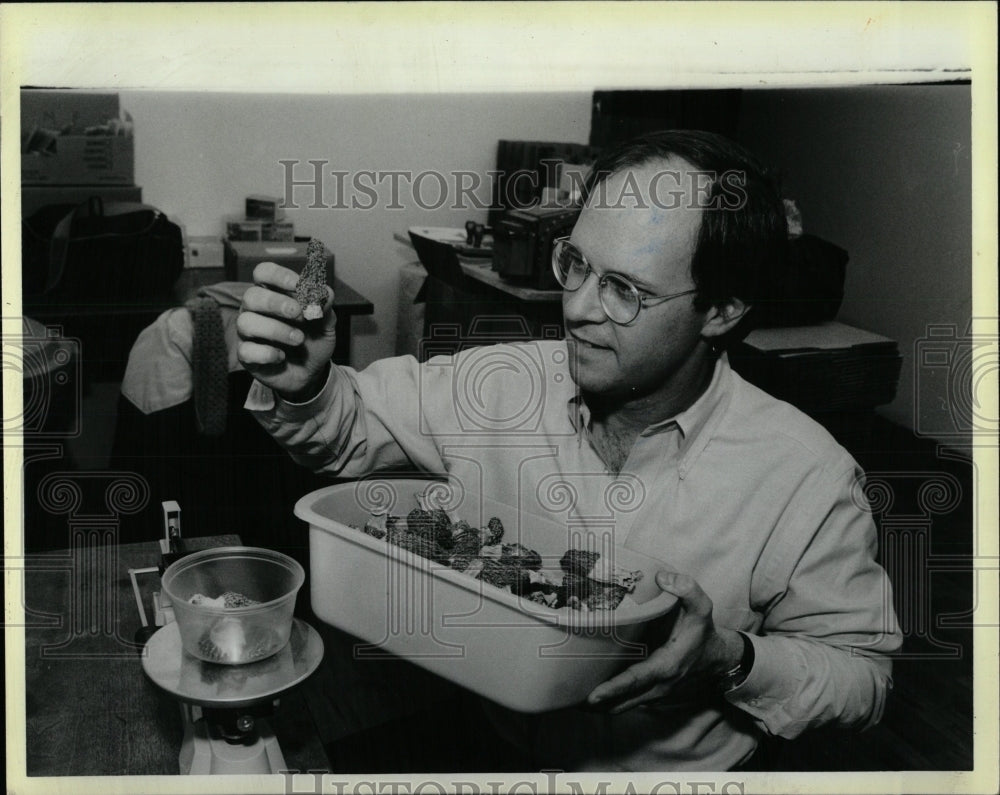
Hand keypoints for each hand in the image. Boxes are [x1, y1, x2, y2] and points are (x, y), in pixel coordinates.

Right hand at [237, 262, 336, 400]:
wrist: (312, 371)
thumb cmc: (313, 339)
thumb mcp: (325, 322)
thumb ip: (325, 305)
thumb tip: (324, 292)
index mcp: (273, 293)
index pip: (263, 273)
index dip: (278, 275)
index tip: (298, 285)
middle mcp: (255, 310)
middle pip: (251, 296)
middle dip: (275, 303)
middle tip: (298, 313)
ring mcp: (248, 333)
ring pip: (245, 322)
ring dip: (276, 330)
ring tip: (299, 339)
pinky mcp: (246, 355)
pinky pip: (246, 350)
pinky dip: (267, 353)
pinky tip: (282, 356)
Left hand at [587, 571, 743, 713]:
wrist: (719, 657)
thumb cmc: (704, 632)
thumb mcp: (702, 607)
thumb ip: (687, 589)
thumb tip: (663, 577)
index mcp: (667, 665)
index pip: (636, 680)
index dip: (614, 688)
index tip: (592, 696)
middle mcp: (660, 685)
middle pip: (623, 701)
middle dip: (597, 704)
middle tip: (568, 700)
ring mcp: (656, 693)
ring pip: (624, 706)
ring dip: (601, 707)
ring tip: (572, 700)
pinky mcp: (653, 692)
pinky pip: (629, 701)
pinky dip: (611, 701)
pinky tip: (591, 692)